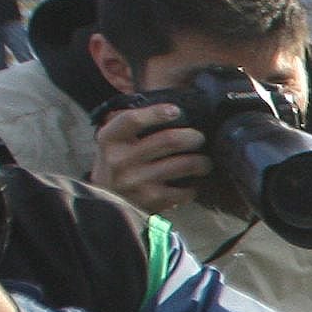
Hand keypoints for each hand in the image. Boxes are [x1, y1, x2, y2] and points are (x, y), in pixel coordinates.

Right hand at [89, 96, 210, 212]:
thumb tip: (172, 109)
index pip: (132, 120)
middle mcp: (121, 159)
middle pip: (169, 140)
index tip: (176, 110)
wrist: (107, 201)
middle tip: (199, 138)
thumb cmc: (118, 163)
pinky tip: (192, 184)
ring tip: (204, 162)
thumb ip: (133, 125)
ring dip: (202, 162)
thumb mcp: (115, 141)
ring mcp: (137, 181)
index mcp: (110, 139)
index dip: (156, 112)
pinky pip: (186, 190)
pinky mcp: (152, 200)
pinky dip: (194, 187)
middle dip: (193, 137)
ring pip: (185, 164)